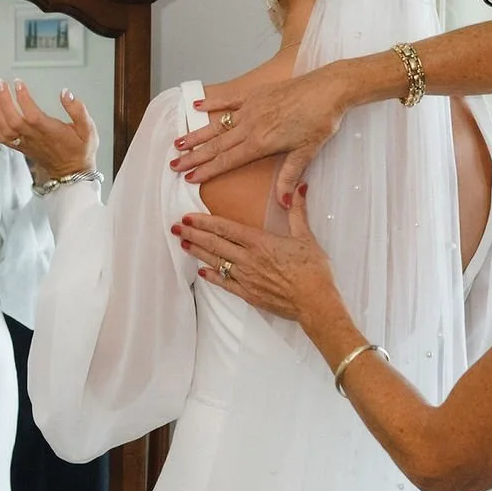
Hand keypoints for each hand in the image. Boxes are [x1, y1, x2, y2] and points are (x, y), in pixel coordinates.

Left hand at [0, 80, 96, 185]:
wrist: (72, 173)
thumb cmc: (80, 150)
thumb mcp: (88, 129)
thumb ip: (78, 110)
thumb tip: (66, 93)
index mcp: (50, 131)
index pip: (31, 114)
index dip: (23, 98)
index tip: (18, 83)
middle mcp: (34, 138)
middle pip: (12, 119)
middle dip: (4, 99)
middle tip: (0, 83)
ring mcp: (26, 143)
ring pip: (4, 128)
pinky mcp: (21, 147)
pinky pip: (2, 137)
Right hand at [171, 68, 351, 205]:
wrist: (330, 88)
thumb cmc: (321, 120)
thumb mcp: (307, 152)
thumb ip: (290, 176)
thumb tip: (284, 203)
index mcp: (261, 143)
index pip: (228, 160)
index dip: (207, 170)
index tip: (190, 177)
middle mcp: (251, 125)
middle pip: (216, 145)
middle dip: (194, 156)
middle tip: (174, 165)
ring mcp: (251, 108)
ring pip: (218, 125)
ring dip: (197, 134)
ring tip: (178, 143)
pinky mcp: (256, 94)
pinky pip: (229, 100)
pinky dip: (212, 103)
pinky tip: (197, 106)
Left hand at [174, 185, 337, 331]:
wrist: (315, 303)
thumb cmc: (313, 271)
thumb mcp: (306, 237)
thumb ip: (297, 211)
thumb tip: (298, 187)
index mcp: (260, 242)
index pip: (226, 228)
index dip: (205, 222)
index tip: (189, 217)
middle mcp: (248, 259)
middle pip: (215, 244)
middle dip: (193, 234)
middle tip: (176, 227)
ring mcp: (246, 278)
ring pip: (216, 262)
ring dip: (198, 252)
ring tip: (183, 244)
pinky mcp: (248, 294)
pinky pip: (225, 283)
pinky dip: (212, 276)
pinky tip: (202, 271)